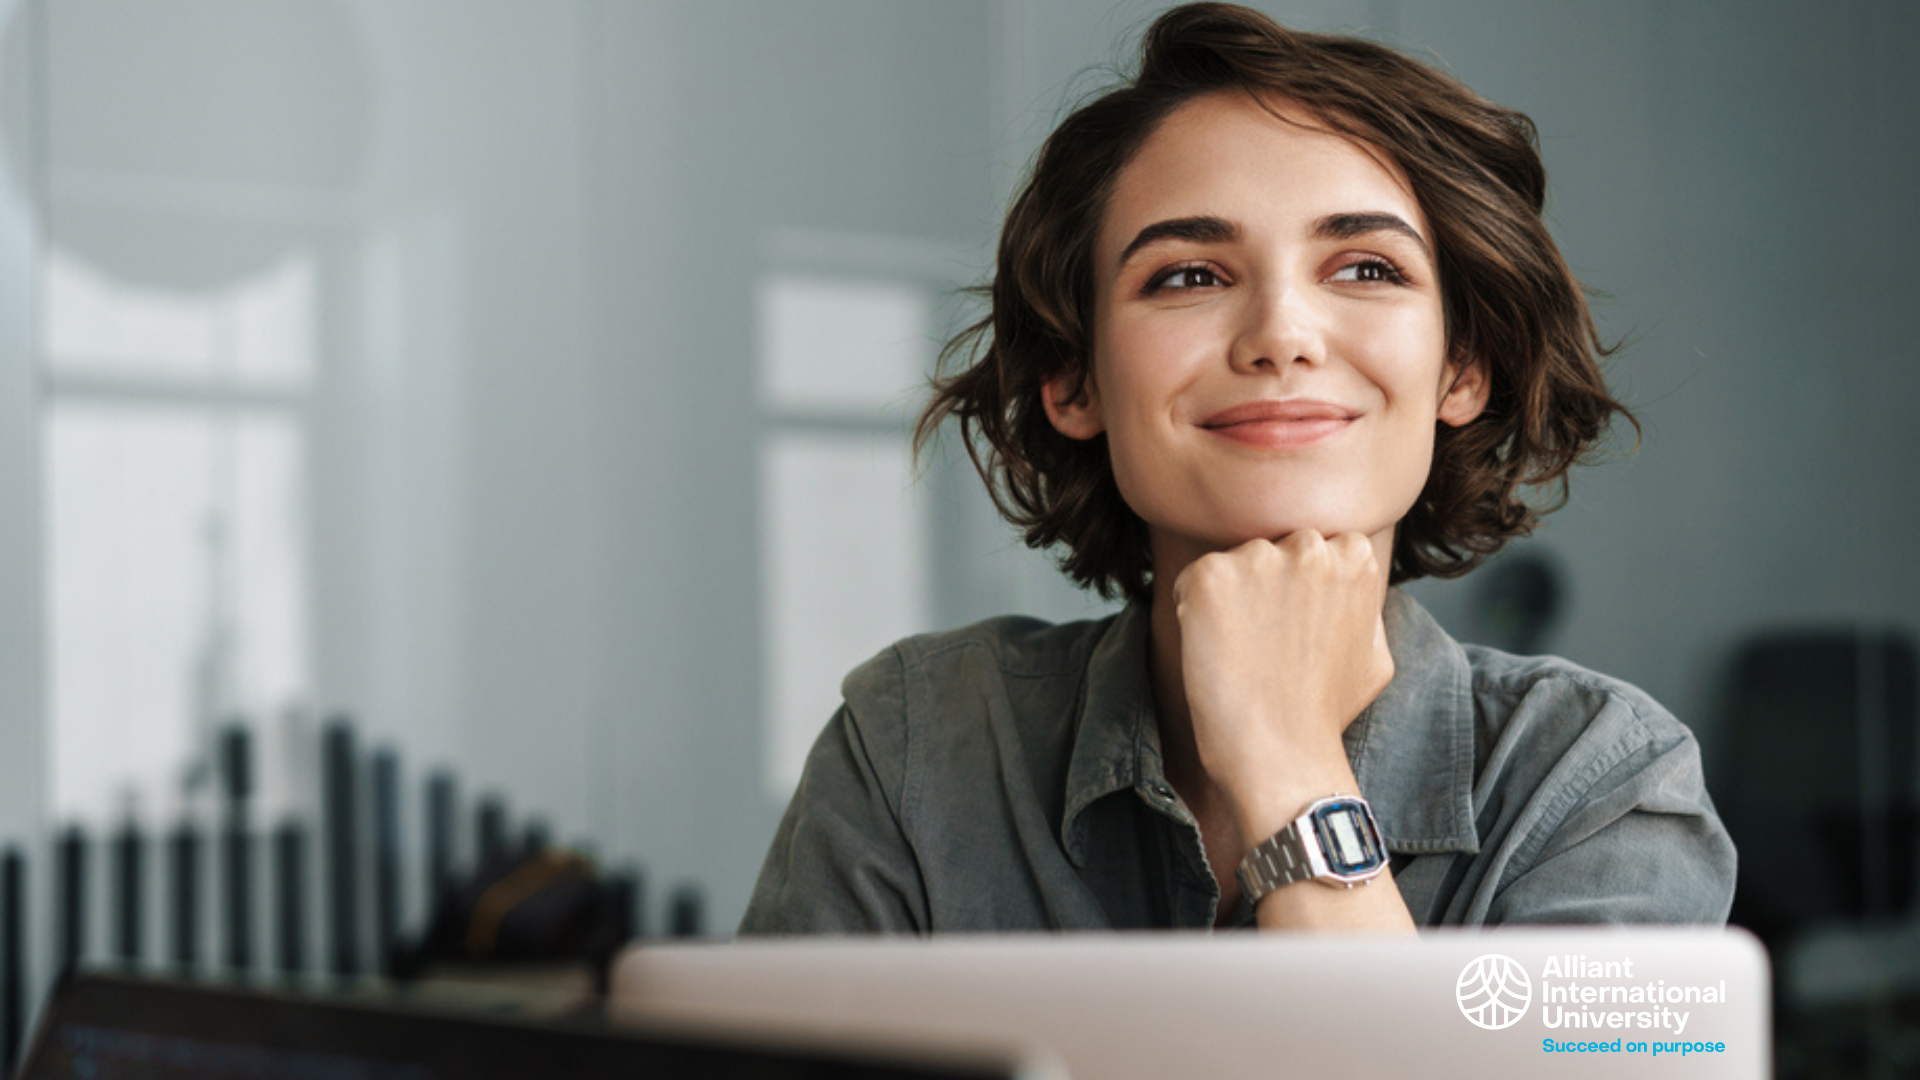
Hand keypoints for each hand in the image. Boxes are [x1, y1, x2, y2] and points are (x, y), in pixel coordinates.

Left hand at [1170, 530, 1393, 833]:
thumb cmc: (1324, 713)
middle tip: (1264, 643)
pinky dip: (1192, 612)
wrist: (1281, 753)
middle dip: (1262, 585)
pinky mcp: (1210, 577)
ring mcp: (1258, 558)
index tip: (1294, 628)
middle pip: (1270, 548)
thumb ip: (1364, 606)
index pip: (1312, 546)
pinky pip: (1190, 581)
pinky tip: (1214, 651)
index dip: (1297, 588)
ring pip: (1231, 564)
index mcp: (1353, 556)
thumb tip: (1353, 587)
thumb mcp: (1375, 654)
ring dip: (1228, 599)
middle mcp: (1309, 546)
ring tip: (1241, 653)